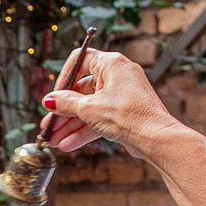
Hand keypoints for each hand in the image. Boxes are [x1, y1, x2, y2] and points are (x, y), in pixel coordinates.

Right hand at [40, 49, 182, 158]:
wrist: (156, 138)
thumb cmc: (129, 116)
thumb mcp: (89, 109)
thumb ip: (65, 103)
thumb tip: (50, 101)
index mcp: (112, 64)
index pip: (79, 60)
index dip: (63, 79)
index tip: (53, 97)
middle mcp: (118, 75)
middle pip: (82, 89)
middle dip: (63, 111)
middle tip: (49, 126)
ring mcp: (122, 94)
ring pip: (89, 107)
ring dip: (71, 125)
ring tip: (54, 140)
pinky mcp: (124, 112)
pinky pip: (99, 117)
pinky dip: (85, 130)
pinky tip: (69, 144)